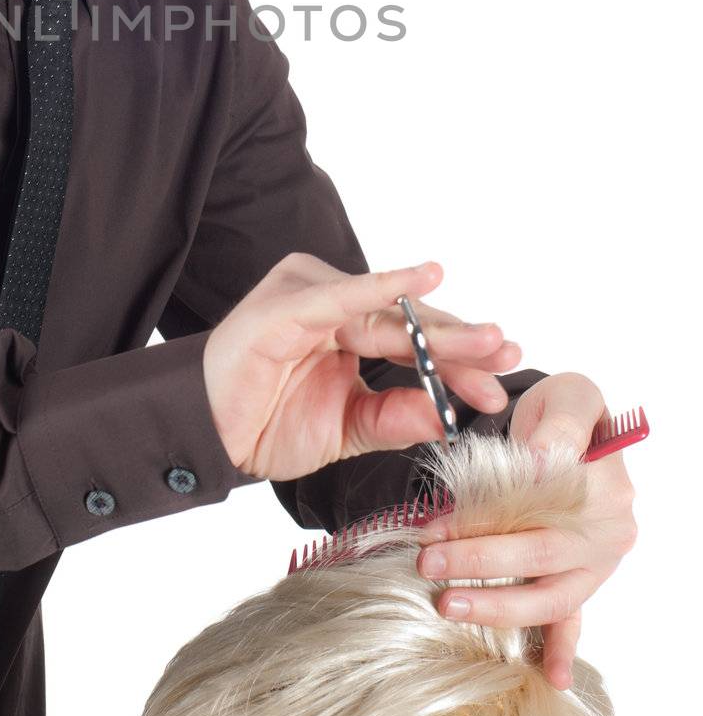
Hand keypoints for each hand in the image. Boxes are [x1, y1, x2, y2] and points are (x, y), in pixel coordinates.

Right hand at [202, 254, 521, 480]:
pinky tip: (425, 278)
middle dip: (461, 345)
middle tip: (506, 357)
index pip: (414, 341)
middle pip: (409, 323)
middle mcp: (332, 303)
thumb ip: (395, 416)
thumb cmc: (267, 424)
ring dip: (440, 329)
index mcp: (346, 327)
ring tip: (485, 340)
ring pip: (387, 314)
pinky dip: (385, 285)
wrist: (209, 438)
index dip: (459, 362)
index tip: (498, 388)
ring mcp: (310, 296)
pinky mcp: (289, 302)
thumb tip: (448, 414)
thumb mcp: (349, 428)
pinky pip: (344, 296)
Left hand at [413, 371, 638, 689]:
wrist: (577, 425)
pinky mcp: (584, 580)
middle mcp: (609, 531)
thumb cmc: (567, 412)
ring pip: (551, 597)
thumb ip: (559, 426)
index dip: (487, 519)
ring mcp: (598, 562)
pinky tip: (549, 678)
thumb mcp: (569, 397)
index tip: (438, 524)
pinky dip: (560, 649)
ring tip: (448, 606)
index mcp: (606, 485)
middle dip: (479, 564)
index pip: (541, 509)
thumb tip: (539, 462)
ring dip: (499, 607)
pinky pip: (573, 618)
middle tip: (427, 565)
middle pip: (540, 556)